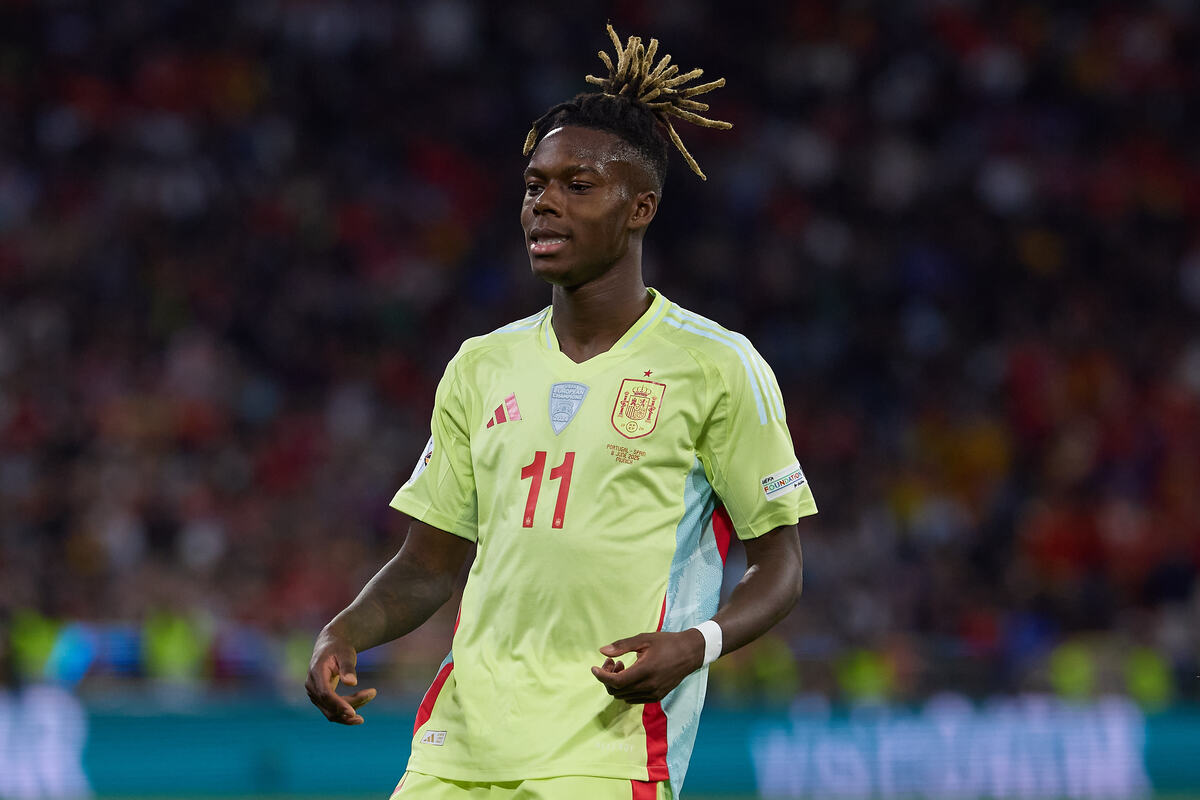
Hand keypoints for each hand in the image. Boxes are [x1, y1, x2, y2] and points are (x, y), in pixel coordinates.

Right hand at [305, 631, 376, 724]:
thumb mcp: (345, 653)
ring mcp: (314, 694)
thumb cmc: (339, 648)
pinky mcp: (320, 699)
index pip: (325, 694)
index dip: (339, 704)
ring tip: (370, 696)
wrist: (330, 646)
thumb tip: (352, 683)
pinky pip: (332, 712)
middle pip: (330, 705)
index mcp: (316, 672)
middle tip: (373, 692)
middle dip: (352, 705)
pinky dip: (345, 714)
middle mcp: (312, 686)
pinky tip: (358, 717)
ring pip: (331, 712)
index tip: (353, 713)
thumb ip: (348, 667)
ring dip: (350, 712)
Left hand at [590, 630, 704, 703]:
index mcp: (645, 671)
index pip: (616, 682)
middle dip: (608, 677)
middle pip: (617, 691)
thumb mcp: (644, 639)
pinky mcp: (657, 696)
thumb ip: (622, 646)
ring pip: (624, 696)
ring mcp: (654, 693)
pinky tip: (631, 675)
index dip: (601, 676)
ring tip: (622, 666)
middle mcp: (649, 686)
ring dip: (617, 684)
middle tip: (613, 662)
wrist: (690, 653)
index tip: (593, 668)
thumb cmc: (666, 643)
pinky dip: (626, 689)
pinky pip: (634, 698)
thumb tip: (602, 651)